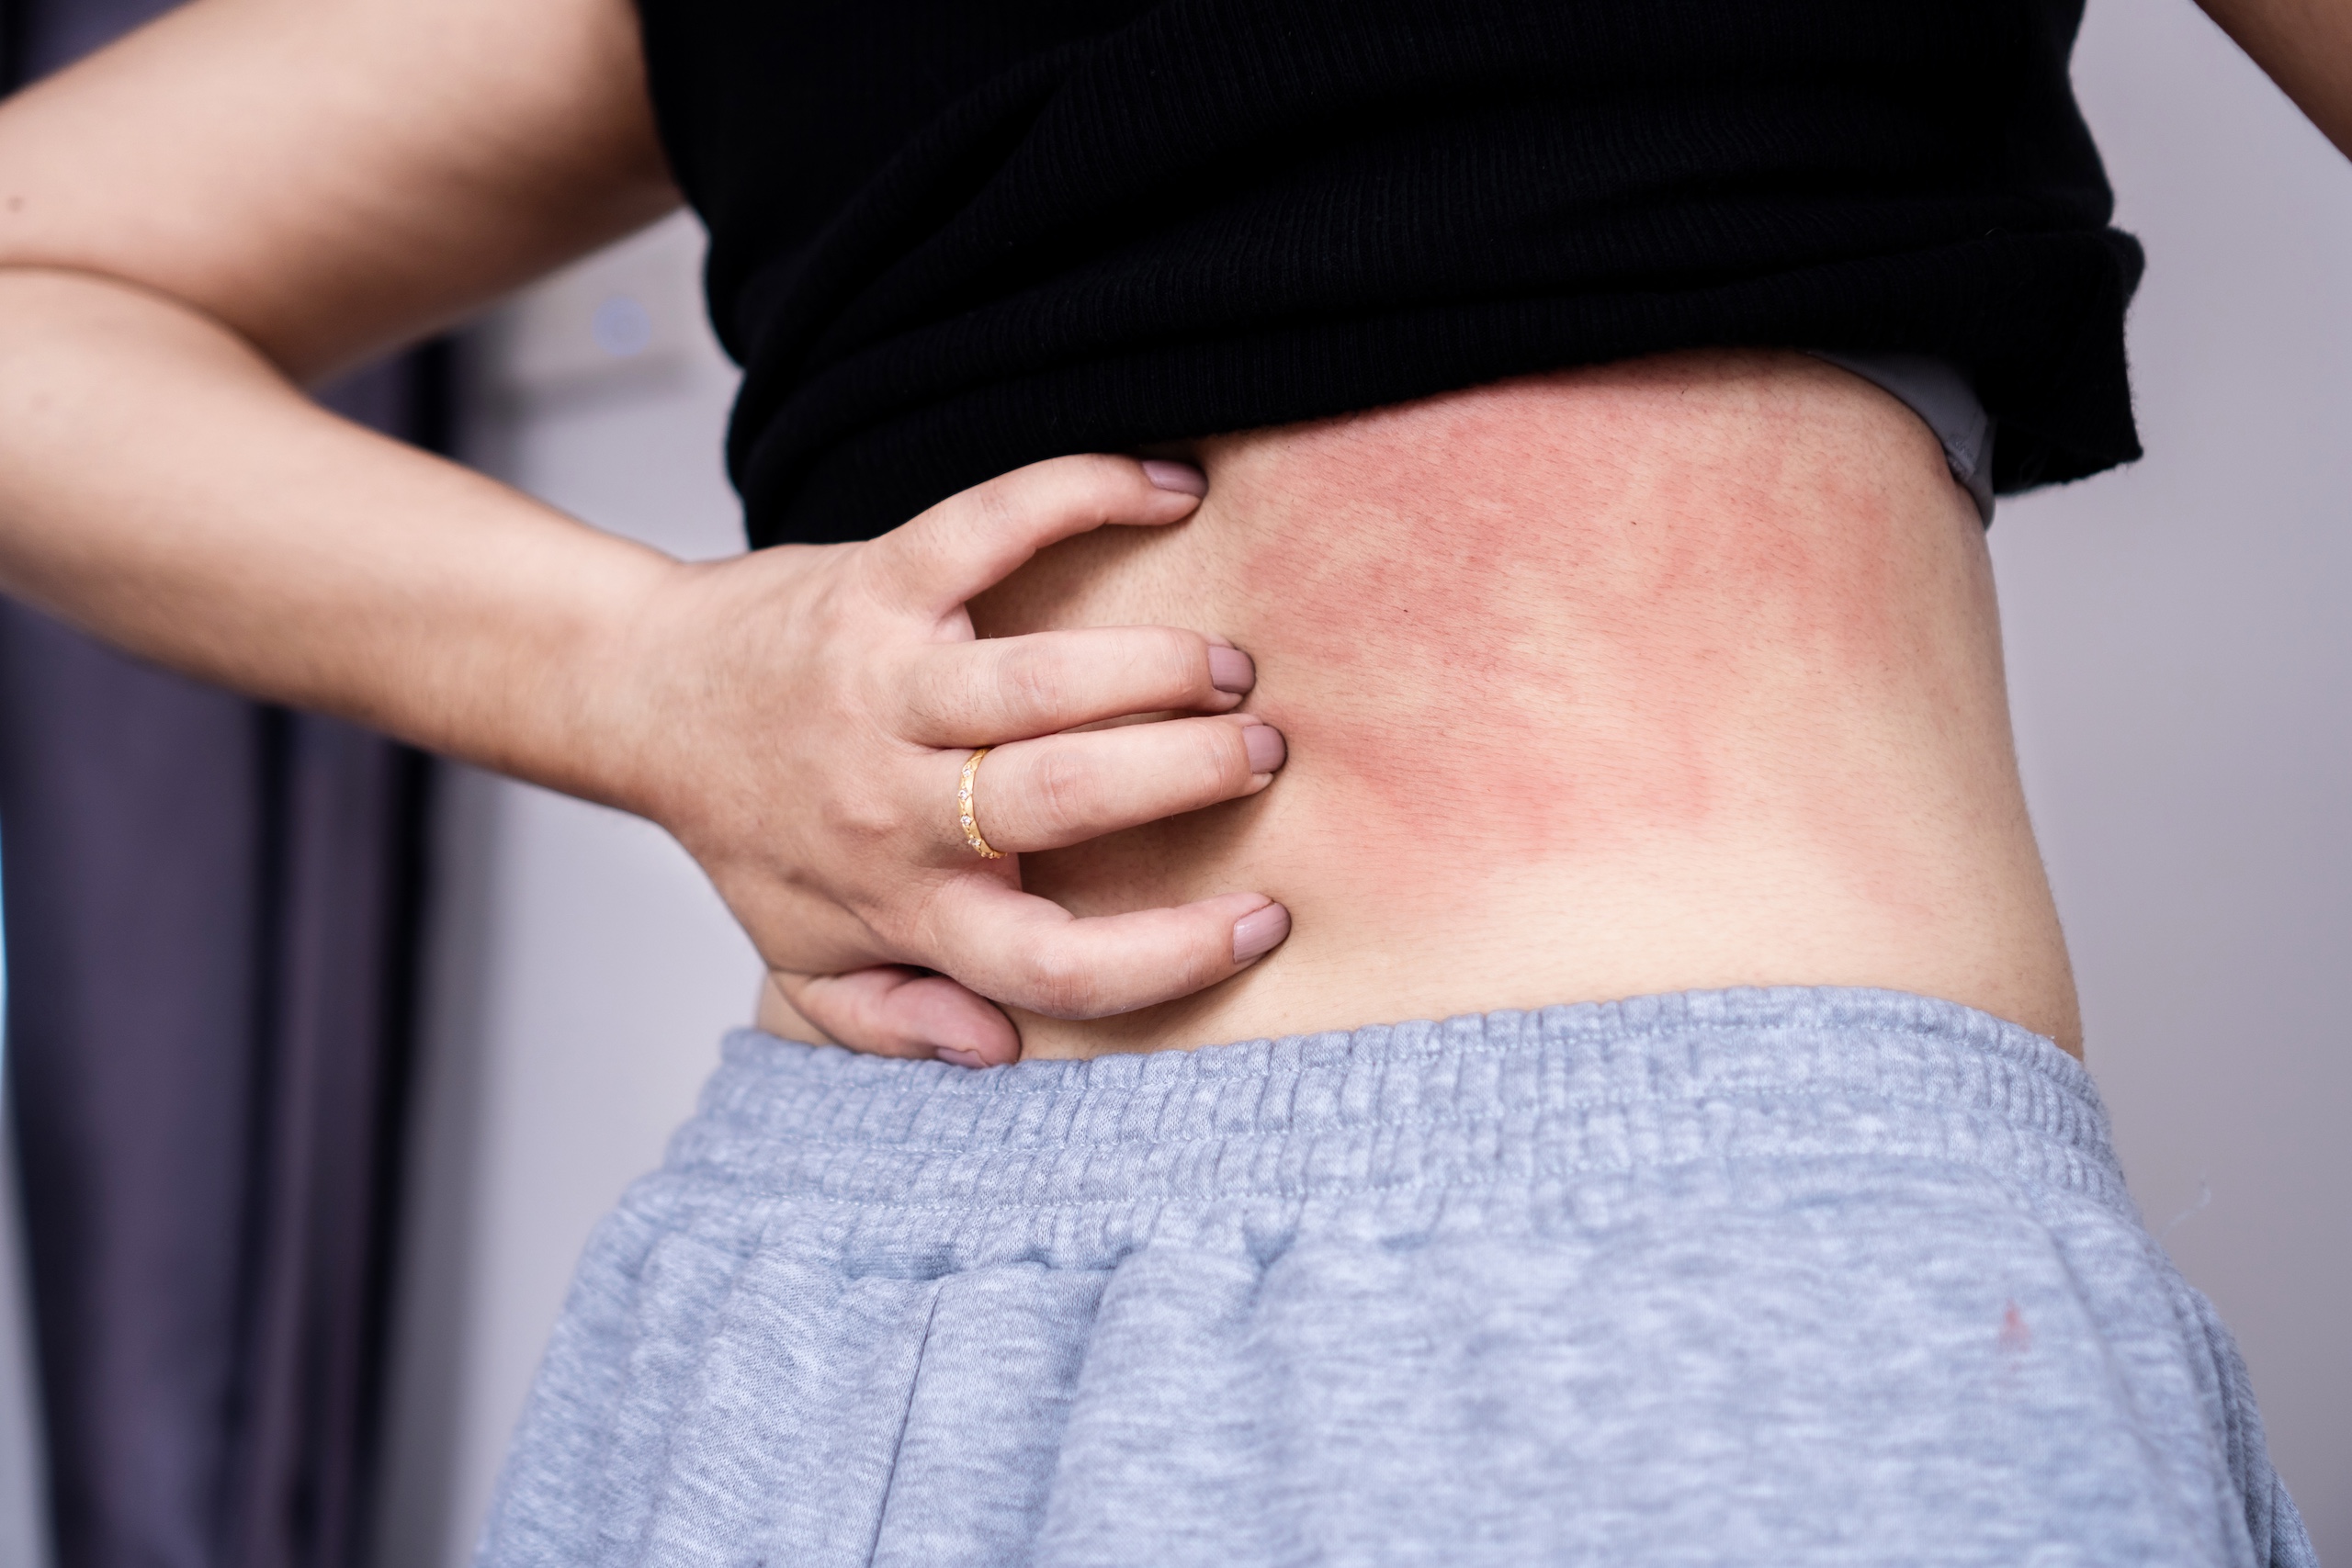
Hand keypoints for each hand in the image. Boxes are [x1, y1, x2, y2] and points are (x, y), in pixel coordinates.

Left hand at [604, 454, 1291, 1065]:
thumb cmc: (754, 831)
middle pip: (1067, 798)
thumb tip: (994, 1047)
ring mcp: (883, 686)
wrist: (649, 702)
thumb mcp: (805, 956)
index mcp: (900, 905)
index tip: (1262, 917)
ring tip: (1229, 669)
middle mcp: (891, 803)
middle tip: (1263, 751)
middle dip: (1190, 772)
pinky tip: (1169, 489)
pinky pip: (990, 527)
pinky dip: (1086, 493)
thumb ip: (890, 1019)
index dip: (1171, 956)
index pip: (1051, 965)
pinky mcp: (875, 582)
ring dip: (1159, 667)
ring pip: (1042, 682)